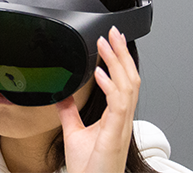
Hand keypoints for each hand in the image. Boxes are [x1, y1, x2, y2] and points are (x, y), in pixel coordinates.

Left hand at [56, 27, 139, 172]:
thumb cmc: (89, 167)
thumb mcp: (75, 132)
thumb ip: (70, 112)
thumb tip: (63, 96)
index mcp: (116, 117)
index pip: (123, 81)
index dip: (119, 60)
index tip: (110, 41)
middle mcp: (122, 119)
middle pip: (129, 78)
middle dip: (122, 53)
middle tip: (113, 32)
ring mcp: (121, 125)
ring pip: (127, 86)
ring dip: (117, 62)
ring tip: (106, 44)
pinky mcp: (114, 134)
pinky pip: (117, 104)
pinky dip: (110, 85)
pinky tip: (100, 72)